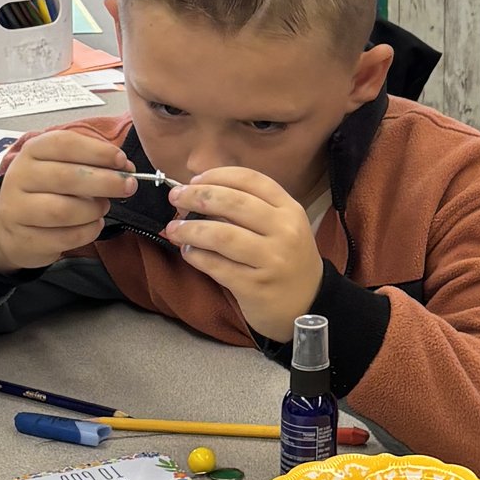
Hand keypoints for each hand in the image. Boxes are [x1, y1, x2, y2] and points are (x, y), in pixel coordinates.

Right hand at [0, 127, 135, 273]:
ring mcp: (18, 210)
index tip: (122, 161)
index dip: (97, 151)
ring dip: (94, 210)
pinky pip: (66, 237)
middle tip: (129, 186)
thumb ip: (93, 163)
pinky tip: (94, 225)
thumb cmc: (45, 190)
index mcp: (32, 152)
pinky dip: (88, 231)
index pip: (64, 144)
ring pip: (65, 210)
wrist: (10, 225)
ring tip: (103, 207)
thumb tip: (126, 169)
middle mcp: (20, 177)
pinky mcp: (25, 239)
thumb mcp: (61, 166)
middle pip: (66, 177)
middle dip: (105, 182)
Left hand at [165, 167, 324, 336]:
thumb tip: (199, 191)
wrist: (307, 304)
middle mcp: (284, 231)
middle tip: (175, 197)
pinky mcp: (255, 287)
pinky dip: (195, 256)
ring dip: (189, 229)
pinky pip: (216, 265)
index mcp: (290, 209)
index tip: (195, 179)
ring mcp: (271, 260)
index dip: (217, 175)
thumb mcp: (281, 227)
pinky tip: (187, 251)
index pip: (251, 180)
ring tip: (173, 229)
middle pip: (233, 203)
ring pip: (221, 235)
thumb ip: (250, 207)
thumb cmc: (286, 259)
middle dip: (196, 196)